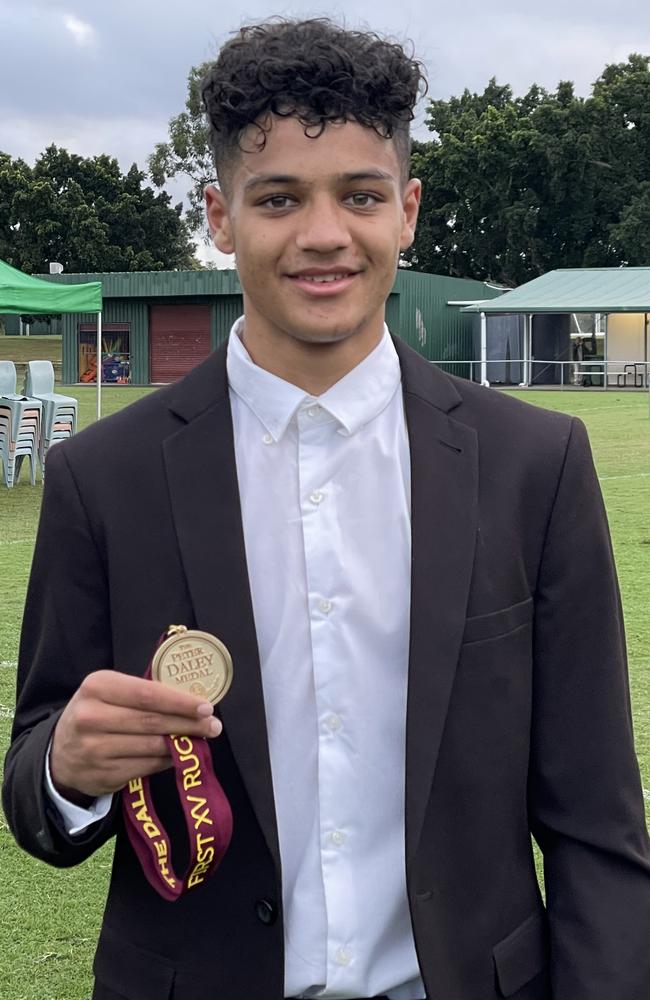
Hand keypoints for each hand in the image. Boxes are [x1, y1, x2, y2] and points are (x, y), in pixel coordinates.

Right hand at [50, 670, 221, 802]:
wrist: (60, 754)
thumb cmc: (97, 714)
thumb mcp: (110, 693)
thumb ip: (144, 694)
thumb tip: (193, 702)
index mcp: (97, 687)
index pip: (147, 694)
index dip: (179, 701)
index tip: (206, 706)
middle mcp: (91, 717)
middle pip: (152, 722)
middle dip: (189, 724)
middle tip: (214, 725)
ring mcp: (95, 750)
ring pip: (152, 747)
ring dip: (182, 744)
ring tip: (201, 739)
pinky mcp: (103, 776)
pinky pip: (146, 767)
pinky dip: (167, 761)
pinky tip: (178, 754)